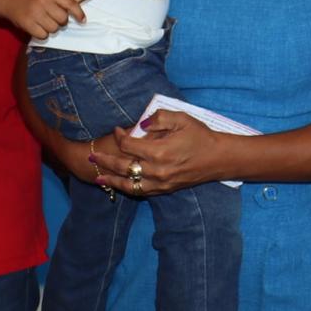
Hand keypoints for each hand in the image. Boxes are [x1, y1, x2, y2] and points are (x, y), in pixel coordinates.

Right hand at [0, 0, 85, 40]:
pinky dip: (42, 34)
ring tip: (43, 21)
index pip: (70, 3)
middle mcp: (43, 1)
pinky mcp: (27, 23)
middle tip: (53, 17)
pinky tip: (37, 27)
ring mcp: (34, 13)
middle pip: (63, 19)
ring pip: (54, 29)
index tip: (82, 20)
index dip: (78, 13)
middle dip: (61, 21)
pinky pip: (43, 35)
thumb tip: (78, 3)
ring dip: (51, 28)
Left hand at [91, 109, 225, 195]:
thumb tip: (141, 124)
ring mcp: (161, 183)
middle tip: (92, 156)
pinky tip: (120, 185)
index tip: (118, 129)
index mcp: (158, 151)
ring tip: (98, 178)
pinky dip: (128, 189)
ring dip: (112, 181)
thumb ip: (159, 118)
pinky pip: (142, 192)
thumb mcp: (181, 118)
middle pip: (123, 167)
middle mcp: (157, 170)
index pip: (128, 145)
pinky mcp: (165, 189)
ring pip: (130, 185)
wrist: (218, 159)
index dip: (120, 136)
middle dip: (105, 161)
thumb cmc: (200, 135)